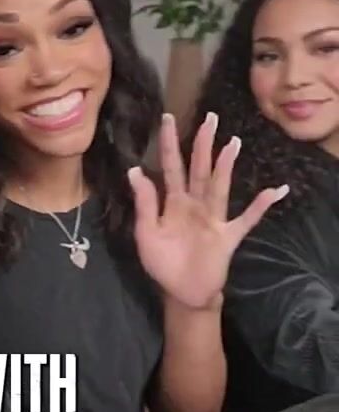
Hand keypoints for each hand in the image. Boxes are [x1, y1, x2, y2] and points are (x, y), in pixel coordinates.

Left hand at [127, 111, 288, 310]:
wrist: (182, 293)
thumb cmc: (163, 263)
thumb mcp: (146, 233)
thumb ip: (145, 203)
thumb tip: (135, 171)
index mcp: (173, 203)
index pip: (170, 167)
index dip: (168, 144)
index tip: (166, 118)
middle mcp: (195, 204)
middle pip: (199, 169)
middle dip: (203, 144)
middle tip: (209, 118)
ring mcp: (214, 218)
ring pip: (220, 186)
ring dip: (226, 165)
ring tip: (232, 143)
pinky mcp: (228, 236)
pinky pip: (247, 219)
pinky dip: (261, 206)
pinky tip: (275, 191)